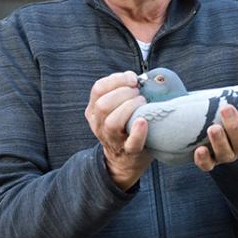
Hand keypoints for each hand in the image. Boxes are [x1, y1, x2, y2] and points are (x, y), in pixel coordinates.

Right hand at [85, 71, 152, 189]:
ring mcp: (112, 139)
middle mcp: (99, 124)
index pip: (98, 88)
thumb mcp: (114, 108)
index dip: (116, 80)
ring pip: (112, 122)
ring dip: (129, 107)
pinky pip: (132, 143)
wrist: (125, 160)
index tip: (133, 79)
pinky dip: (138, 132)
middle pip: (103, 104)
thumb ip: (121, 91)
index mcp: (94, 110)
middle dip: (124, 93)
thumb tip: (138, 77)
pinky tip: (143, 121)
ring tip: (142, 103)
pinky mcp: (129, 151)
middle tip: (138, 93)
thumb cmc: (124, 125)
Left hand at [194, 100, 237, 171]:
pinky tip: (199, 150)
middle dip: (235, 125)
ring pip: (226, 153)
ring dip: (220, 141)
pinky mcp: (212, 161)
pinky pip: (208, 165)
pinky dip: (204, 159)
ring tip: (213, 128)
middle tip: (226, 108)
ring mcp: (228, 155)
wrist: (233, 143)